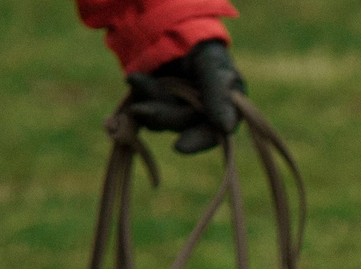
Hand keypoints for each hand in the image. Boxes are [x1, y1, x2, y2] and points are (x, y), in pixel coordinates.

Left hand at [123, 39, 245, 155]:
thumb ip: (219, 93)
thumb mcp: (212, 64)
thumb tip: (226, 128)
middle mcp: (202, 115)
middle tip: (141, 109)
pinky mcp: (157, 105)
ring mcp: (178, 111)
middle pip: (183, 125)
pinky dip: (139, 94)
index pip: (214, 132)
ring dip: (148, 102)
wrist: (173, 30)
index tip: (179, 147)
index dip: (198, 140)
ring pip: (161, 119)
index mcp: (224, 108)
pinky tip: (135, 80)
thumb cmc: (202, 47)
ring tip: (135, 80)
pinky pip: (145, 109)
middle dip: (163, 115)